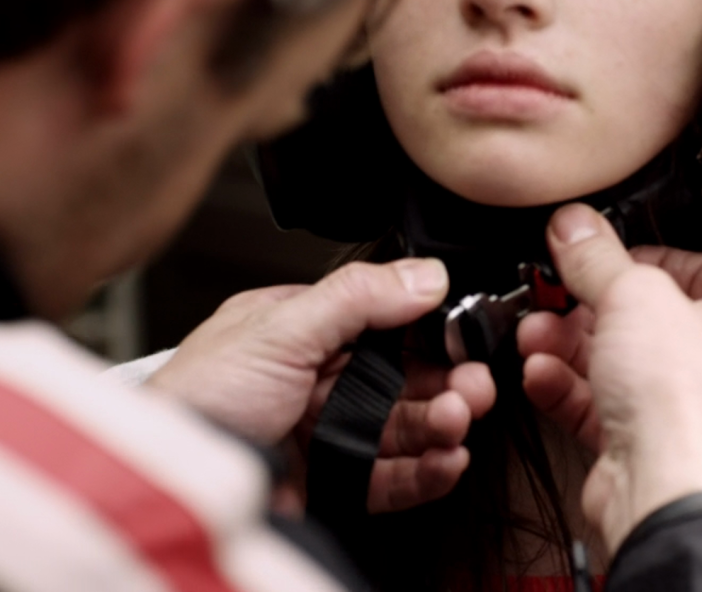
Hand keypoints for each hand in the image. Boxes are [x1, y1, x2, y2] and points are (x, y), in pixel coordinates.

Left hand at [149, 258, 494, 510]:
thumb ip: (356, 297)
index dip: (430, 330)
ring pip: (402, 425)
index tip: (465, 337)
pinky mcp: (330, 480)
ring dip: (441, 422)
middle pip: (402, 377)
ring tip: (458, 421)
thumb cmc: (196, 402)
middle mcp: (317, 376)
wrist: (170, 486)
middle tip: (473, 386)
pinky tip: (447, 461)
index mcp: (301, 327)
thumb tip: (425, 272)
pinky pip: (391, 474)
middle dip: (446, 380)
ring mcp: (324, 429)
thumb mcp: (279, 331)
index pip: (383, 320)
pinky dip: (425, 470)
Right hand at [518, 204, 701, 555]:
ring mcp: (683, 408)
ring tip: (536, 331)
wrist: (666, 493)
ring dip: (568, 344)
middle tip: (556, 290)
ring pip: (618, 361)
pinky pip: (601, 404)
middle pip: (648, 316)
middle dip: (589, 303)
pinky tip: (541, 373)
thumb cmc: (687, 403)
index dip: (649, 254)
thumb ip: (597, 257)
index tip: (605, 250)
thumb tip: (575, 227)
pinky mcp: (646, 443)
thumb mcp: (633, 296)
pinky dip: (567, 387)